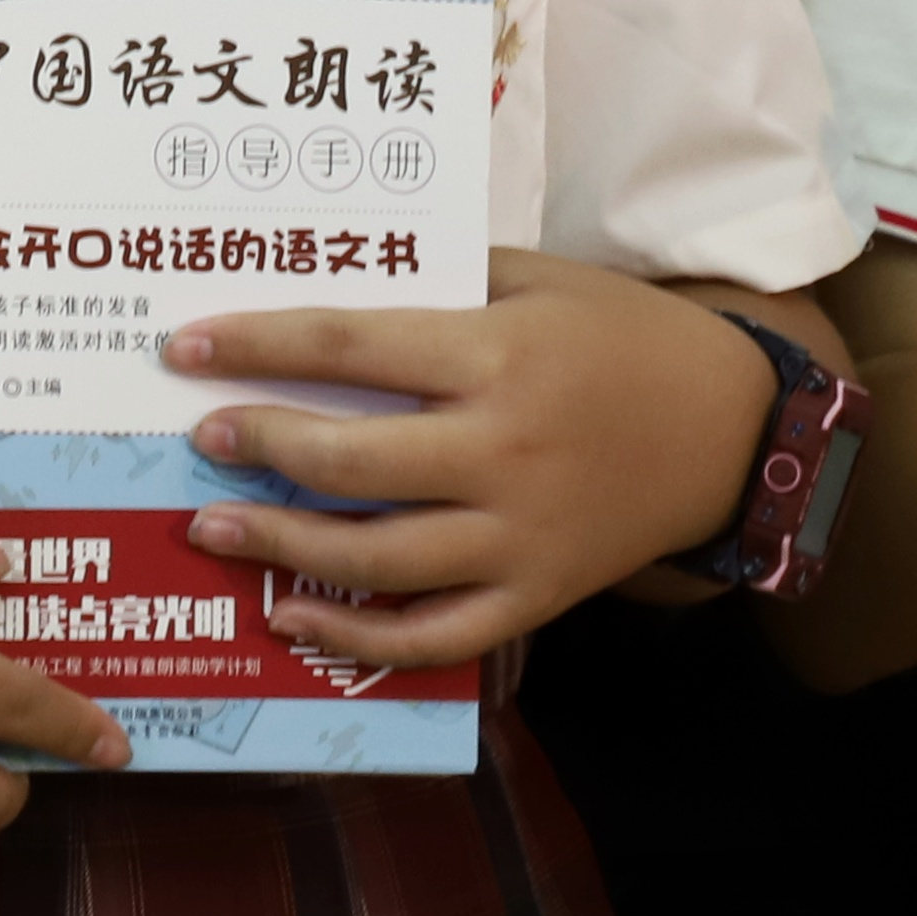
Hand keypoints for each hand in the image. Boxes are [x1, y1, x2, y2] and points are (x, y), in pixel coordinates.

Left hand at [151, 250, 770, 669]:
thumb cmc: (620, 337)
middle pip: (351, 461)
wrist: (730, 428)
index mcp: (498, 355)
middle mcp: (503, 450)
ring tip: (212, 526)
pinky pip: (434, 634)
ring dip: (281, 545)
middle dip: (260, 446)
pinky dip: (357, 636)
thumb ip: (437, 284)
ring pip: (378, 559)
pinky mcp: (538, 596)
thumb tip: (320, 293)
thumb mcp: (535, 279)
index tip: (186, 346)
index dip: (258, 346)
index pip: (351, 345)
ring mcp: (520, 536)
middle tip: (203, 437)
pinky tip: (293, 616)